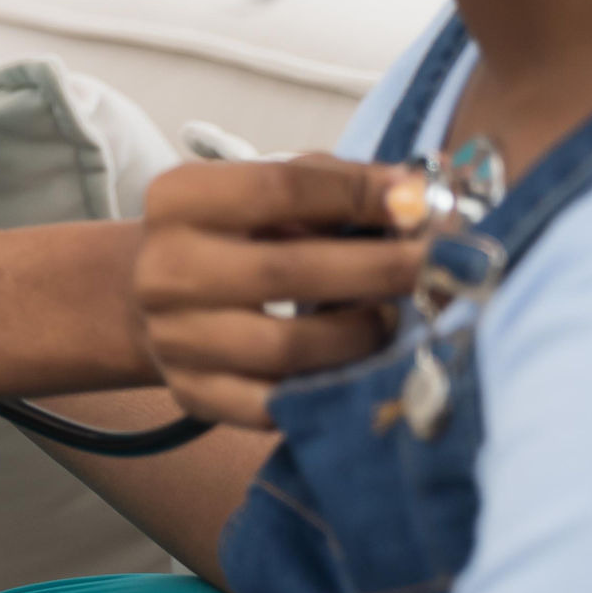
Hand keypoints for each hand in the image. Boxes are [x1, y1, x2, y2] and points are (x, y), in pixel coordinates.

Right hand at [135, 155, 427, 429]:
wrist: (152, 295)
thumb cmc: (231, 233)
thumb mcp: (261, 190)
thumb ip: (332, 184)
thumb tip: (418, 198)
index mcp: (179, 199)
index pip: (280, 188)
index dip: (358, 193)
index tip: (420, 201)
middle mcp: (166, 268)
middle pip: (290, 271)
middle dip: (379, 268)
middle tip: (438, 268)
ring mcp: (175, 339)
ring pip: (289, 349)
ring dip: (361, 334)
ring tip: (395, 317)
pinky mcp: (193, 396)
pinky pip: (276, 407)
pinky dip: (327, 388)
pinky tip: (358, 366)